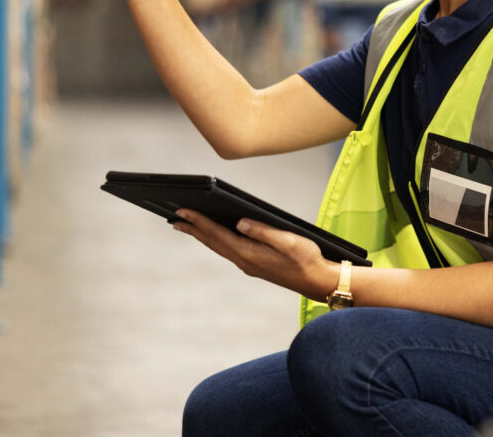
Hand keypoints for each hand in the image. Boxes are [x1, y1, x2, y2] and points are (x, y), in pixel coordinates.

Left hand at [172, 210, 339, 301]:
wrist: (317, 281)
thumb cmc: (307, 259)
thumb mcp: (288, 241)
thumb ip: (263, 231)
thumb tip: (239, 222)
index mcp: (249, 254)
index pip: (218, 234)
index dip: (199, 222)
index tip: (182, 212)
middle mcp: (245, 261)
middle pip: (213, 242)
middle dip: (193, 229)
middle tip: (175, 217)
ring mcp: (249, 264)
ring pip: (219, 247)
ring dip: (202, 235)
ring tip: (188, 226)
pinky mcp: (255, 264)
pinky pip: (228, 250)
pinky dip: (216, 240)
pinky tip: (215, 236)